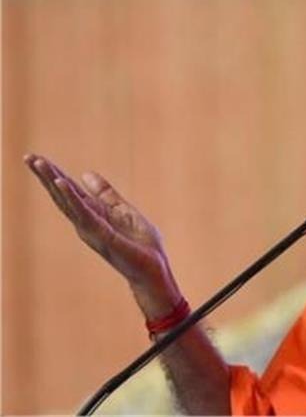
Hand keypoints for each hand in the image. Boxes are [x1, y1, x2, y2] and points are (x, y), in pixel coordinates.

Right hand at [23, 154, 181, 313]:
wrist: (154, 269)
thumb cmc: (141, 244)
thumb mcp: (124, 211)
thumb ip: (106, 194)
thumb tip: (86, 173)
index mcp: (94, 214)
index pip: (70, 191)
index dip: (54, 174)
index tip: (36, 158)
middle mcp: (87, 222)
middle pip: (62, 195)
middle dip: (46, 176)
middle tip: (28, 157)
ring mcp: (93, 229)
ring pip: (68, 202)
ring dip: (53, 182)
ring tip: (40, 164)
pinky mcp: (104, 235)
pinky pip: (86, 214)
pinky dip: (72, 198)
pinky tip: (61, 183)